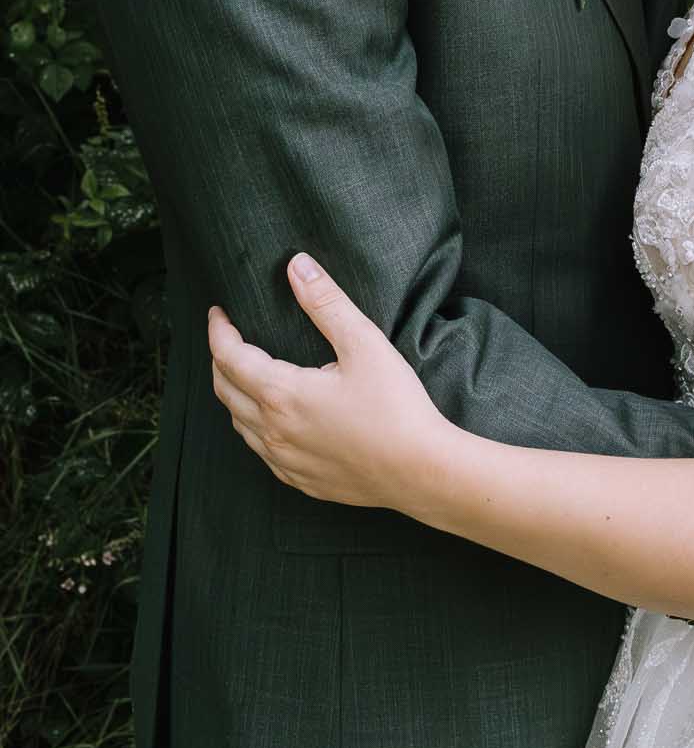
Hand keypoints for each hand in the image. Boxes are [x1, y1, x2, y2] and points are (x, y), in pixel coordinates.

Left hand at [209, 254, 452, 511]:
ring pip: (240, 425)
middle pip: (225, 391)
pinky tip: (273, 421)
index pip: (229, 357)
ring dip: (234, 395)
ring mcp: (285, 461)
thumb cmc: (397, 407)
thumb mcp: (364, 344)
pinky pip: (262, 452)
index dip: (218, 331)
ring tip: (246, 375)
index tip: (218, 312)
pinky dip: (255, 429)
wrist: (421, 471)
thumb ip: (326, 303)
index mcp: (282, 394)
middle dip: (220, 360)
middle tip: (228, 338)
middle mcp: (273, 431)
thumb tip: (297, 266)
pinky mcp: (302, 481)